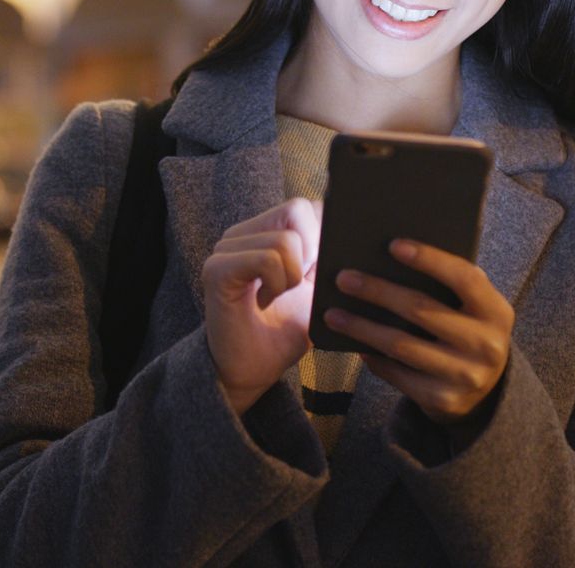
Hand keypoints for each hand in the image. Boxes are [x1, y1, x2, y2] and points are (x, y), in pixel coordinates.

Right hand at [200, 197, 323, 414]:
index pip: (305, 204)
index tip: (317, 270)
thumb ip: (331, 258)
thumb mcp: (319, 290)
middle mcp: (242, 233)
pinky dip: (276, 283)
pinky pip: (267, 258)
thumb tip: (358, 231)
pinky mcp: (217, 268)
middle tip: (297, 286)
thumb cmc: (284, 332)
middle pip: (298, 210)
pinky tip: (265, 301)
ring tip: (276, 297)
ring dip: (292, 277)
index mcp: (264, 232)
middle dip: (312, 253)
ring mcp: (226, 248)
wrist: (252, 371)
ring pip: (285, 239)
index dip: (324, 232)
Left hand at [322, 239, 513, 425]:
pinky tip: (355, 344)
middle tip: (343, 279)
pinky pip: (397, 374)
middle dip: (377, 291)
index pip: (464, 277)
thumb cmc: (468, 334)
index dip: (430, 259)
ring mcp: (465, 376)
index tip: (393, 244)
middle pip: (422, 310)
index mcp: (496, 312)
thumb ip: (448, 288)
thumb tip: (387, 261)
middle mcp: (487, 345)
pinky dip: (373, 357)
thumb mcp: (473, 311)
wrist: (486, 394)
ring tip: (334, 315)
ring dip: (362, 327)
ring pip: (402, 345)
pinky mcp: (442, 400)